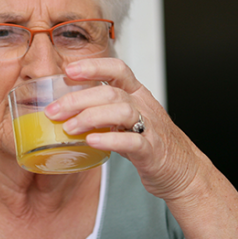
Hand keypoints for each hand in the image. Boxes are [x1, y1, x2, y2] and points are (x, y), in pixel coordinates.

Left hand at [45, 58, 213, 202]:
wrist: (184, 172)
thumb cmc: (151, 144)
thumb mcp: (128, 120)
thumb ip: (104, 111)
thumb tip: (66, 107)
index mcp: (138, 94)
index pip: (117, 69)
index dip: (93, 66)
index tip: (68, 71)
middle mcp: (145, 106)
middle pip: (111, 92)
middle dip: (78, 99)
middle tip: (53, 110)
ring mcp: (151, 128)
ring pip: (122, 111)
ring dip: (91, 117)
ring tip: (69, 127)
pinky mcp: (152, 151)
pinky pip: (132, 142)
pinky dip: (110, 140)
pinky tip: (91, 142)